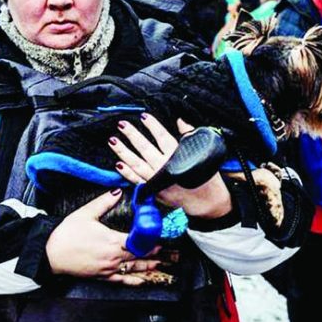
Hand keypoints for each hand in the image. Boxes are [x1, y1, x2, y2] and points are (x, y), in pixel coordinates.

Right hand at [45, 190, 160, 285]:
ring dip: (150, 266)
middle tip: (170, 249)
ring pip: (134, 268)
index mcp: (112, 241)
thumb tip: (117, 191)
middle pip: (140, 255)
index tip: (162, 234)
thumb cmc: (66, 234)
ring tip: (163, 263)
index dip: (152, 238)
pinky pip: (122, 280)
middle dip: (156, 252)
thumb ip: (104, 202)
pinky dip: (135, 280)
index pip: (139, 240)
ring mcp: (108, 268)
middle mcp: (113, 257)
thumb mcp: (86, 213)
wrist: (51, 253)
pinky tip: (143, 280)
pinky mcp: (102, 276)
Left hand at [109, 115, 232, 218]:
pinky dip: (127, 174)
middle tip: (121, 124)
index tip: (143, 116)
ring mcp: (159, 181)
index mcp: (179, 157)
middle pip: (146, 149)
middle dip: (132, 136)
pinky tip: (118, 164)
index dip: (153, 126)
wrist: (208, 204)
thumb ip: (189, 136)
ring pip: (137, 164)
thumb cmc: (206, 178)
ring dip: (124, 152)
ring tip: (113, 141)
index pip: (163, 137)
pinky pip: (137, 181)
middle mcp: (167, 168)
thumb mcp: (203, 154)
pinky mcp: (155, 192)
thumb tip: (180, 120)